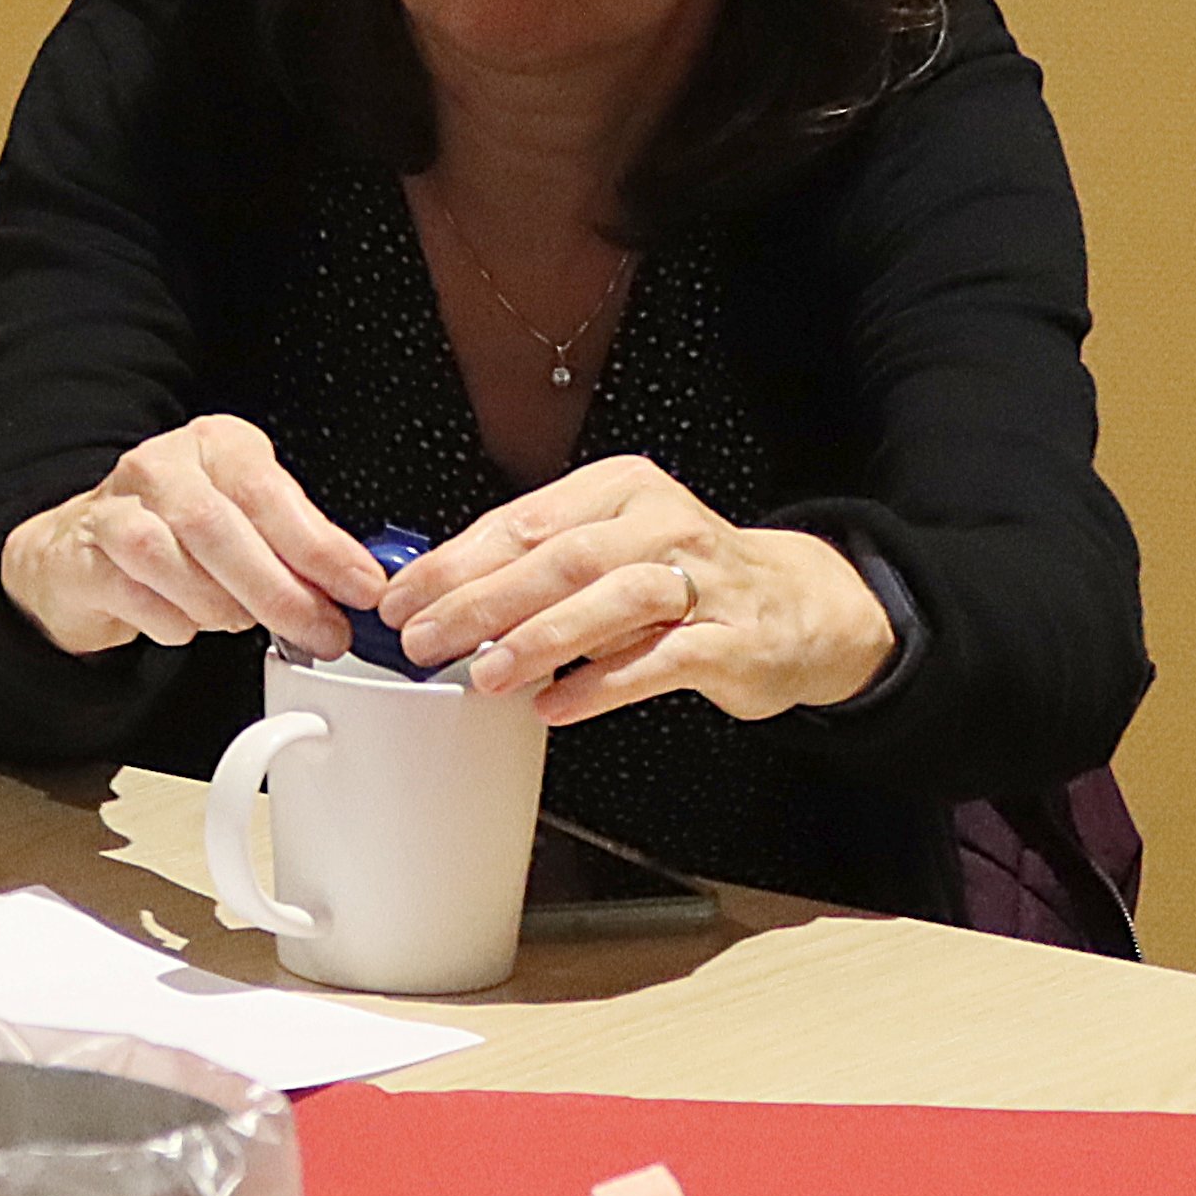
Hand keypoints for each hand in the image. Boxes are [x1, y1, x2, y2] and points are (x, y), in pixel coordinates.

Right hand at [0, 417, 387, 659]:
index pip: (268, 491)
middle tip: (321, 631)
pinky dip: (174, 621)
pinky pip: (135, 596)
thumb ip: (301, 545)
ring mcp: (112, 508)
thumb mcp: (252, 522)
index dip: (319, 546)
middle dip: (279, 591)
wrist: (84, 552)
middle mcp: (160, 465)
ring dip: (221, 607)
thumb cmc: (182, 534)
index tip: (360, 588)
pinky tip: (188, 621)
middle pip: (218, 527)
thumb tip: (357, 585)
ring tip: (242, 621)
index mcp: (216, 444)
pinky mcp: (80, 558)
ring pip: (171, 561)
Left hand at [383, 462, 892, 723]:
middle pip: (560, 559)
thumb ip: (533, 564)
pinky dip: (601, 685)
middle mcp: (662, 524)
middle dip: (479, 602)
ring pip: (612, 601)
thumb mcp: (608, 547)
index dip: (453, 564)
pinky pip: (660, 660)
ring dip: (539, 639)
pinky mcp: (731, 638)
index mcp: (619, 490)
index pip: (521, 522)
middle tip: (422, 641)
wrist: (796, 606)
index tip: (399, 600)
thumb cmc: (682, 577)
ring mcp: (704, 579)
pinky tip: (555, 704)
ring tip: (482, 675)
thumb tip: (433, 596)